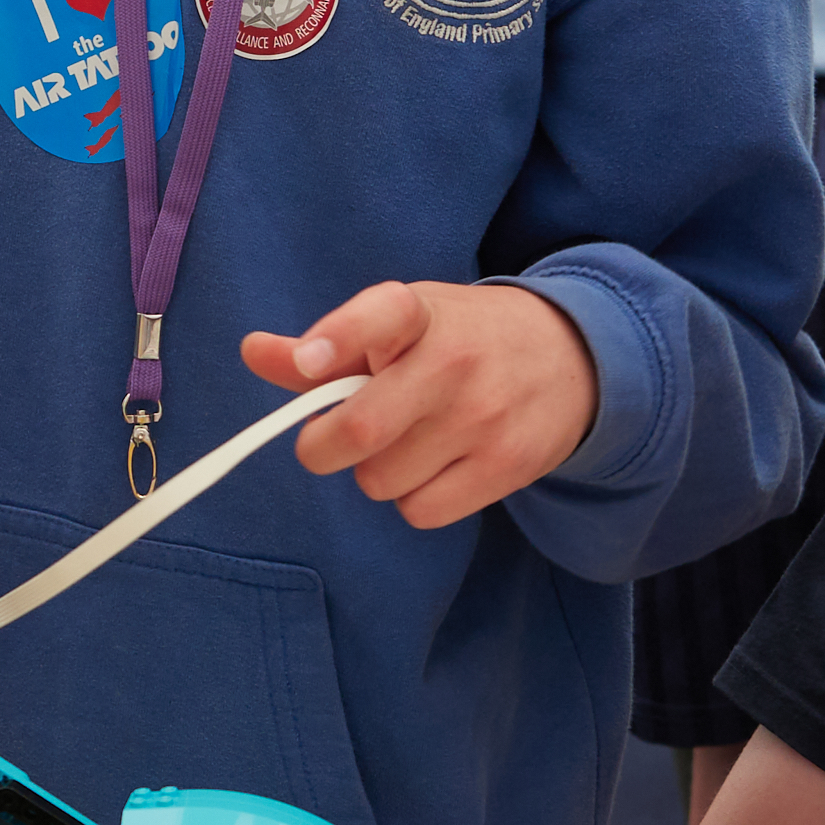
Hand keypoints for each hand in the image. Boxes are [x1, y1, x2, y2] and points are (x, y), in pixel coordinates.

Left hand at [250, 279, 598, 528]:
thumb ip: (325, 346)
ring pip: (382, 480)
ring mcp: (485, 416)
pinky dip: (413, 499)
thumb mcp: (399, 324)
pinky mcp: (509, 465)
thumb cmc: (459, 339)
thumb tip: (252, 352)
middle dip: (322, 446)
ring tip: (405, 442)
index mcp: (419, 313)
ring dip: (375, 472)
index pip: (380, 315)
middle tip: (329, 439)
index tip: (307, 361)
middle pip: (360, 429)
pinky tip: (436, 466)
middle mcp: (455, 360)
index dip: (336, 338)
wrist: (573, 357)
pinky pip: (422, 511)